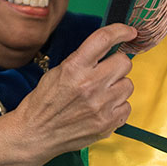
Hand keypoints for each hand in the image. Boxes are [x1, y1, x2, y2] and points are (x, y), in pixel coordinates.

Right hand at [15, 22, 135, 155]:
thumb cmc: (44, 103)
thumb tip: (107, 51)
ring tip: (102, 94)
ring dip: (118, 87)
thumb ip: (82, 61)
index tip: (130, 32)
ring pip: (128, 85)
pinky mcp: (107, 123)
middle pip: (124, 63)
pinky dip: (118, 107)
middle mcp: (90, 85)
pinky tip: (103, 109)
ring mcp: (101, 106)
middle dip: (117, 65)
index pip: (104, 39)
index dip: (121, 31)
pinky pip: (127, 106)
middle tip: (106, 73)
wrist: (36, 134)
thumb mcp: (57, 72)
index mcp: (74, 68)